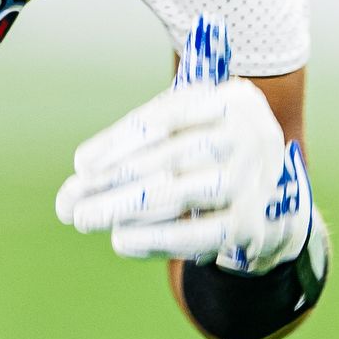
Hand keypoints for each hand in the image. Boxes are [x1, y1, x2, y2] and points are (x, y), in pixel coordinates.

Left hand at [53, 80, 313, 273]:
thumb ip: (137, 140)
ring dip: (127, 208)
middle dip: (113, 180)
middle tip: (68, 203)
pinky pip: (199, 233)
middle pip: (171, 157)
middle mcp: (248, 134)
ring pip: (181, 193)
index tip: (81, 165)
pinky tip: (121, 240)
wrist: (270, 194)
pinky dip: (157, 238)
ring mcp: (253, 179)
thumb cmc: (210, 151)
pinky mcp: (252, 222)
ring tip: (85, 219)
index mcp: (229, 99)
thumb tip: (82, 168)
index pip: (168, 116)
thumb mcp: (184, 129)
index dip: (122, 141)